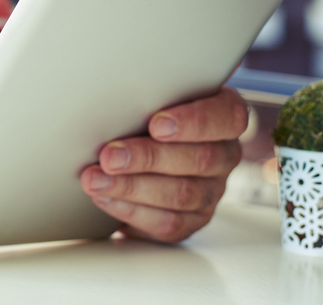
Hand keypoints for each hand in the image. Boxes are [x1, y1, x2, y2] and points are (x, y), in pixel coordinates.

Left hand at [79, 87, 247, 241]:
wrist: (136, 156)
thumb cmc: (143, 117)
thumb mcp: (148, 101)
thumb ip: (144, 100)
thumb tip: (106, 101)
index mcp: (223, 117)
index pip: (228, 117)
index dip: (194, 122)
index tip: (156, 124)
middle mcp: (224, 154)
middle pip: (200, 159)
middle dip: (148, 158)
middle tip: (109, 157)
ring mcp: (212, 190)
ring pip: (180, 194)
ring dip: (131, 187)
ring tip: (95, 180)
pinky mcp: (193, 220)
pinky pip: (168, 222)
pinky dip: (131, 210)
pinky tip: (105, 198)